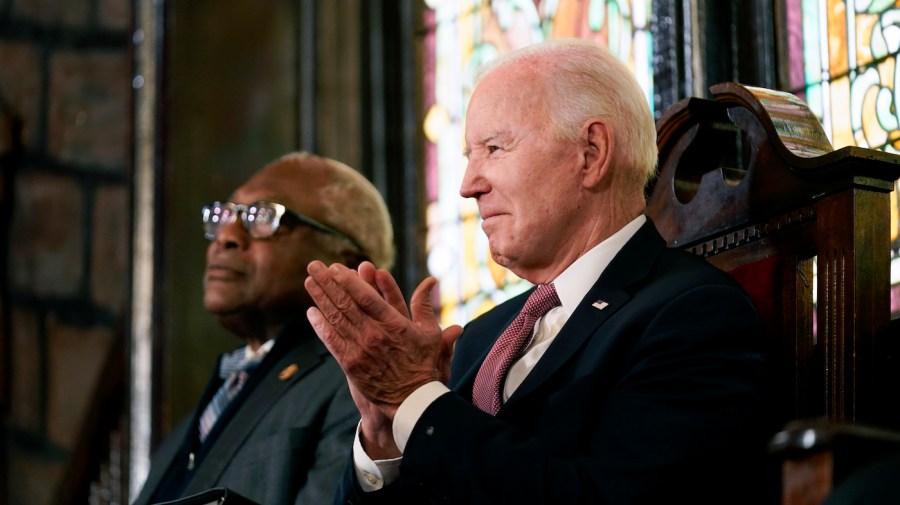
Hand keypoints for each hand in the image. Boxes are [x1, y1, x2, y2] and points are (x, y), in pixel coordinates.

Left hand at [305, 260, 461, 418]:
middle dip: (328, 283)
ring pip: (335, 319)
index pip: (366, 297)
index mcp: (394, 324)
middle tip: (314, 266)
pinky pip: (331, 340)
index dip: (349, 281)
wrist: (411, 399)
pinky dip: (320, 325)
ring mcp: (360, 349)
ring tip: (309, 282)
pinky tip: (311, 312)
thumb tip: (429, 280)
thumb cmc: (423, 364)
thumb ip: (424, 305)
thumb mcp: (430, 333)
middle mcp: (374, 335)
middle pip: (345, 303)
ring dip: (320, 298)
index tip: (336, 267)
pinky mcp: (350, 364)